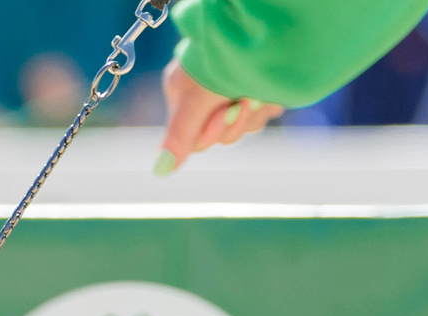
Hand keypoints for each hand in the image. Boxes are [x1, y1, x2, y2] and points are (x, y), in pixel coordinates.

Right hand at [157, 62, 280, 174]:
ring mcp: (228, 91)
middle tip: (244, 99)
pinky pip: (261, 112)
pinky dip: (267, 103)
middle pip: (221, 135)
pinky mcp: (252, 89)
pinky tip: (266, 88)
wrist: (265, 33)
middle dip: (237, 121)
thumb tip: (161, 169)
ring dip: (255, 111)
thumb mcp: (198, 97)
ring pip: (244, 125)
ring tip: (256, 89)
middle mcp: (202, 94)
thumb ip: (180, 134)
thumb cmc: (224, 60)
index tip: (224, 112)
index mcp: (181, 92)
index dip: (213, 132)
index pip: (194, 139)